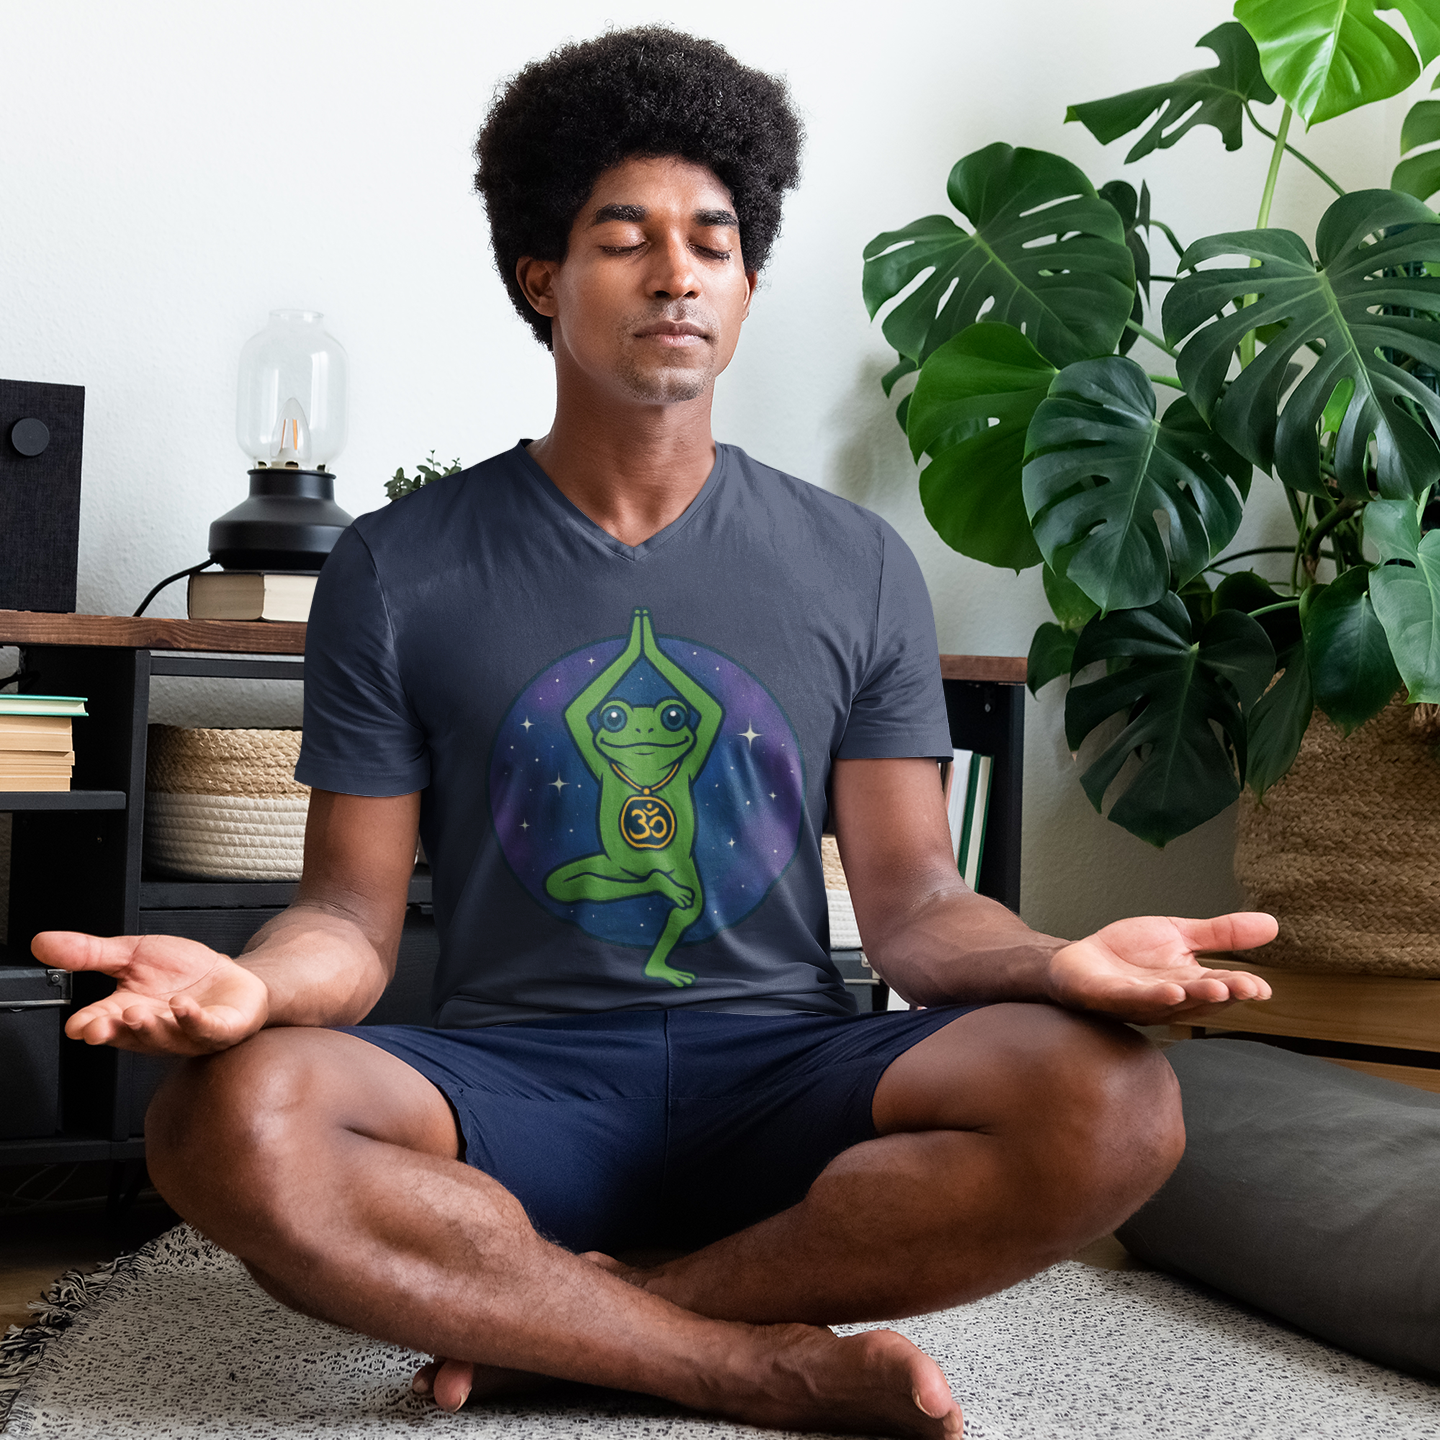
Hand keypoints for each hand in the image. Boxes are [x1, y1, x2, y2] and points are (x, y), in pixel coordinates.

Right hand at [33, 930, 269, 1055]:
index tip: (77, 1026)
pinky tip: (183, 1006)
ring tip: (138, 1013)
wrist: (233, 979)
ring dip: (150, 1027)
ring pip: (165, 1036)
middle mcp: (156, 1027)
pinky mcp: (219, 1030)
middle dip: (115, 1031)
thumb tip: (42, 943)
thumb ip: (89, 952)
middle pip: (130, 1035)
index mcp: (129, 1011)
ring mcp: (187, 1032)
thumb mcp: (132, 953)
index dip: (89, 1026)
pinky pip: (205, 1029)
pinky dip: (193, 1020)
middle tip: (102, 1024)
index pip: (102, 1022)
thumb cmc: (184, 972)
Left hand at [1044, 911, 1277, 1024]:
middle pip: (1200, 998)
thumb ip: (1221, 934)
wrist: (1078, 960)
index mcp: (1188, 982)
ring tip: (1216, 988)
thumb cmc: (1129, 954)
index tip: (1263, 988)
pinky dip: (1150, 997)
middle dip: (1223, 993)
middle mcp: (1168, 998)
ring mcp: (1137, 1000)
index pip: (1221, 986)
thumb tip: (1273, 924)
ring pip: (1170, 1002)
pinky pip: (1130, 999)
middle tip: (1246, 987)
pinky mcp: (1106, 996)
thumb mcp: (1179, 935)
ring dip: (1193, 997)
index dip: (1241, 988)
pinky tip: (1169, 991)